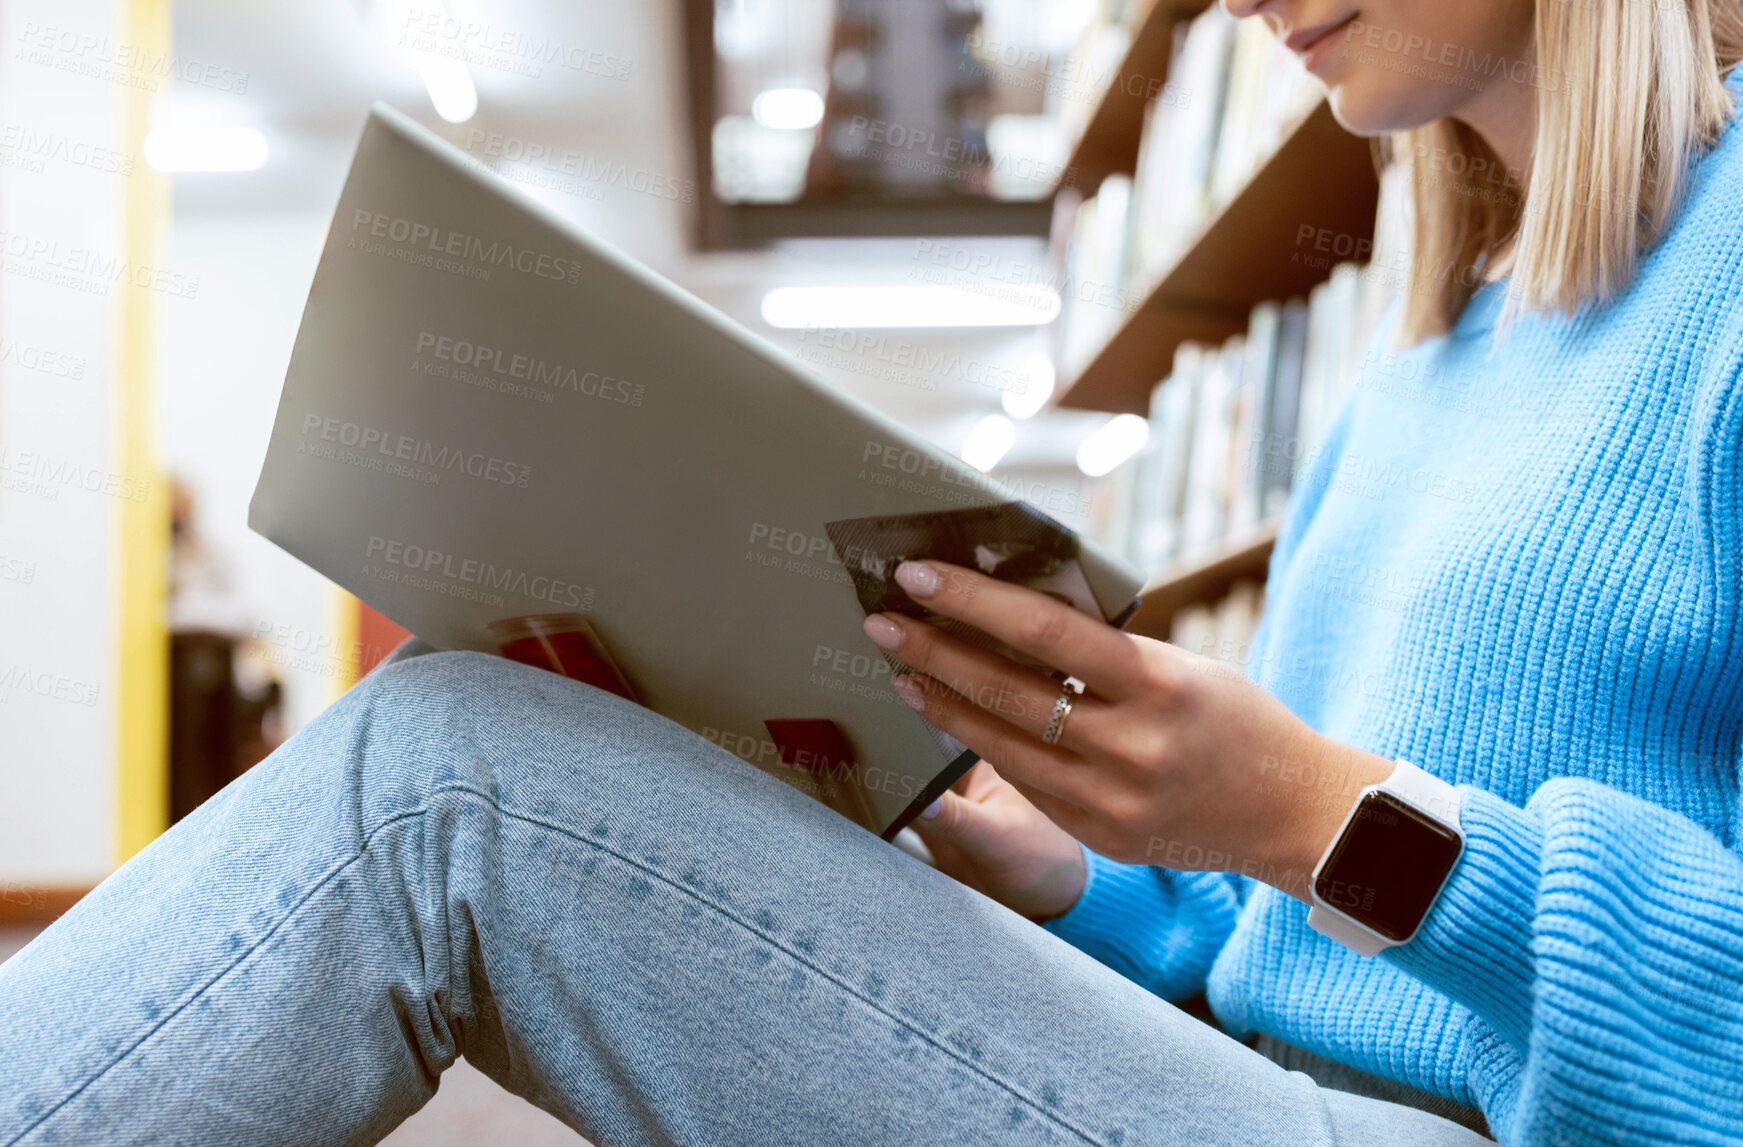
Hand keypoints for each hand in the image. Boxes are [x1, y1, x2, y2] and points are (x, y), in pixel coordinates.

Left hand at [864, 560, 1394, 902]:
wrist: (1293, 813)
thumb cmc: (1235, 719)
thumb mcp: (1182, 667)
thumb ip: (1104, 651)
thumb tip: (1011, 611)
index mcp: (1159, 685)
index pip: (1045, 632)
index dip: (973, 601)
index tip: (919, 575)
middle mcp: (1133, 746)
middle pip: (1008, 691)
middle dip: (935, 650)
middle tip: (882, 620)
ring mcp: (1113, 800)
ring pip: (1002, 743)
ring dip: (943, 703)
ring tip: (903, 670)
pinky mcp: (1102, 835)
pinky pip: (1027, 782)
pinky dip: (985, 744)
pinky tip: (952, 715)